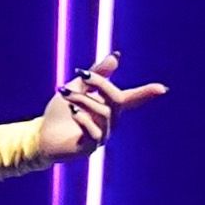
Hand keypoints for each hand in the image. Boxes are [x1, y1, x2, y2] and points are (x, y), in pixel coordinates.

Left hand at [36, 56, 167, 163]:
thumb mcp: (77, 87)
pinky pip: (94, 131)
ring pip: (103, 112)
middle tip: (82, 76)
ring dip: (82, 99)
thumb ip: (96, 74)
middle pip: (117, 100)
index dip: (146, 93)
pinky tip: (73, 112)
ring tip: (65, 94)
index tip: (163, 88)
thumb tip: (116, 57)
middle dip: (102, 84)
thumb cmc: (59, 114)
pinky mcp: (90, 148)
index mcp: (108, 108)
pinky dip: (83, 118)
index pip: (131, 99)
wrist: (40, 135)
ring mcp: (101, 136)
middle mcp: (109, 123)